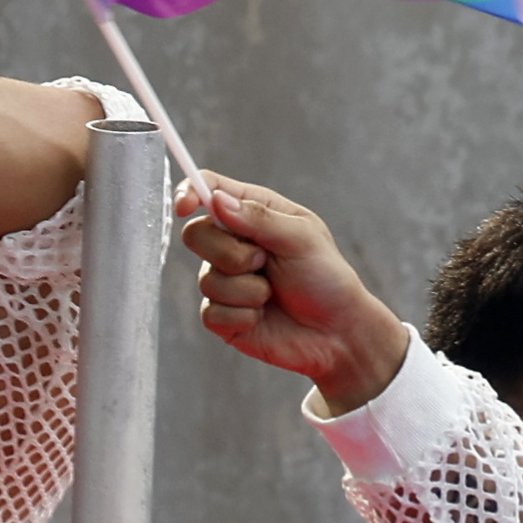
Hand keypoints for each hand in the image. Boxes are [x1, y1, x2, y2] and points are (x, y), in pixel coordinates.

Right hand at [182, 175, 411, 412]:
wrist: (336, 333)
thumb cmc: (326, 279)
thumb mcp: (301, 239)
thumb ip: (259, 218)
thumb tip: (216, 200)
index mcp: (254, 213)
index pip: (210, 189)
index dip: (191, 192)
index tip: (186, 206)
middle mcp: (234, 243)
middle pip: (196, 234)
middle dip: (230, 254)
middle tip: (264, 262)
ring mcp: (225, 279)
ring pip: (206, 279)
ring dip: (246, 290)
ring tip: (273, 294)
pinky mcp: (221, 315)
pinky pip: (210, 312)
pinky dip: (242, 315)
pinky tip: (262, 316)